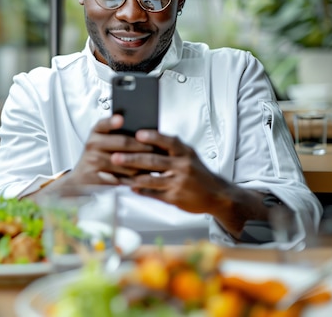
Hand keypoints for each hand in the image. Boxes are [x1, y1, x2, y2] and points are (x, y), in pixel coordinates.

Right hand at [67, 115, 157, 185]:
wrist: (81, 178)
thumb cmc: (98, 156)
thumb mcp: (102, 141)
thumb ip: (117, 133)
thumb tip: (143, 131)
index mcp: (95, 132)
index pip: (103, 124)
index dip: (111, 122)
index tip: (121, 119)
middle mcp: (92, 145)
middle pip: (122, 143)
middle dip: (142, 146)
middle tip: (156, 148)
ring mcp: (92, 162)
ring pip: (125, 163)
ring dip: (142, 164)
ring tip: (155, 163)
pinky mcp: (96, 178)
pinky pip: (120, 179)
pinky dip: (134, 179)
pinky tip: (143, 177)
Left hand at [110, 130, 229, 213]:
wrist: (216, 194)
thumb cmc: (197, 172)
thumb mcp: (188, 154)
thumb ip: (170, 147)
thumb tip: (145, 137)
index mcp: (185, 153)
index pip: (167, 141)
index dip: (152, 137)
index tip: (137, 134)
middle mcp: (182, 166)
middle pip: (153, 161)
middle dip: (131, 159)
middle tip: (115, 157)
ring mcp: (178, 183)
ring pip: (150, 179)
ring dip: (130, 177)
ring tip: (116, 174)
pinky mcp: (175, 198)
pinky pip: (153, 193)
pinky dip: (140, 190)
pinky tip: (129, 186)